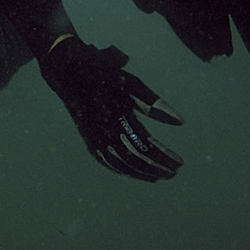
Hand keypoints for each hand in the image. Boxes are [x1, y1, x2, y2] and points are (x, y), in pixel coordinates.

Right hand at [38, 37, 183, 181]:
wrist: (68, 72)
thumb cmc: (104, 74)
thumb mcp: (131, 83)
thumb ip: (154, 103)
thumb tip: (180, 122)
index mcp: (118, 118)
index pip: (146, 145)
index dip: (164, 156)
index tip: (179, 162)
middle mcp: (105, 132)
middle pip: (135, 159)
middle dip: (156, 168)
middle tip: (173, 173)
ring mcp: (94, 138)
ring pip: (121, 164)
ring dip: (141, 173)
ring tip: (158, 176)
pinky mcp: (88, 139)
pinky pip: (106, 161)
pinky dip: (121, 169)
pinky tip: (132, 172)